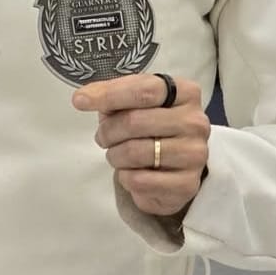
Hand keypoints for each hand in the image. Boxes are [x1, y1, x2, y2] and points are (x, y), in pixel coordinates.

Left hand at [73, 73, 209, 217]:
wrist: (178, 165)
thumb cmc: (151, 124)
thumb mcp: (135, 102)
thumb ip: (113, 95)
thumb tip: (83, 98)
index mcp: (184, 93)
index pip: (144, 90)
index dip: (109, 94)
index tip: (80, 101)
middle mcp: (195, 122)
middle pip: (135, 121)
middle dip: (108, 131)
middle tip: (102, 137)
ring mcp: (195, 154)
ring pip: (135, 152)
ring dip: (115, 155)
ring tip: (116, 154)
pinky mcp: (187, 185)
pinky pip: (140, 180)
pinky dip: (125, 177)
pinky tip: (131, 172)